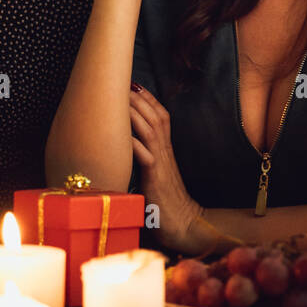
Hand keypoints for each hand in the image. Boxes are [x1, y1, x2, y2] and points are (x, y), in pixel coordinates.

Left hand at [129, 84, 207, 253]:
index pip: (160, 117)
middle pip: (156, 117)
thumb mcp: (156, 176)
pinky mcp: (156, 179)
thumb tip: (130, 147)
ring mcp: (162, 165)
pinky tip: (121, 134)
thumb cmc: (166, 205)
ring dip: (136, 113)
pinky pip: (145, 157)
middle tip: (124, 80)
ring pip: (151, 131)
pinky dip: (133, 143)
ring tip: (121, 97)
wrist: (185, 227)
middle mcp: (165, 153)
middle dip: (140, 98)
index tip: (133, 83)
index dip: (148, 99)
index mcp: (166, 151)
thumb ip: (147, 160)